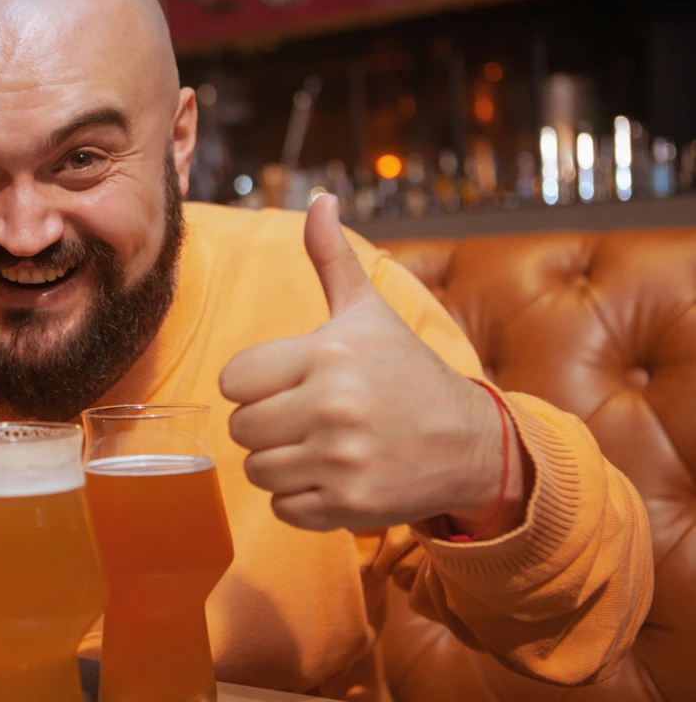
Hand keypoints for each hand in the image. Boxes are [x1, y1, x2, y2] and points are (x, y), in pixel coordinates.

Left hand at [219, 195, 525, 534]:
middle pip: (241, 428)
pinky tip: (333, 476)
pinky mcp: (350, 505)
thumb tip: (318, 198)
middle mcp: (333, 406)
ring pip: (257, 470)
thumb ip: (332, 259)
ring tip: (318, 447)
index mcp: (328, 354)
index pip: (234, 379)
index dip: (253, 384)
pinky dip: (300, 500)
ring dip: (279, 463)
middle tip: (304, 417)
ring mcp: (342, 459)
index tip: (285, 382)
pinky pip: (283, 508)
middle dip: (264, 425)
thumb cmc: (406, 372)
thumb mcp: (368, 312)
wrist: (472, 443)